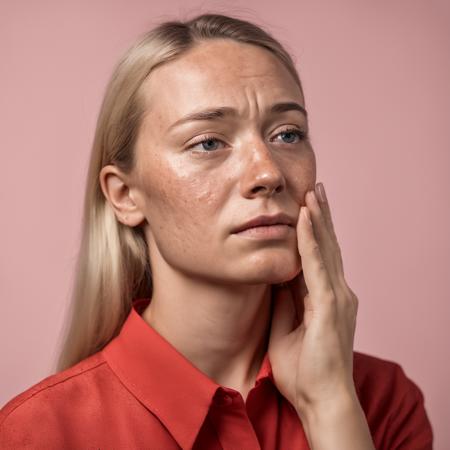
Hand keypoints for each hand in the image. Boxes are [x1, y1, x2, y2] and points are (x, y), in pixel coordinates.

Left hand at [268, 182, 358, 414]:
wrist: (321, 401)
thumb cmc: (305, 370)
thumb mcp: (286, 327)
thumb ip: (283, 302)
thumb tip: (273, 278)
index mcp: (325, 298)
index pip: (319, 256)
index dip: (313, 231)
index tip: (304, 208)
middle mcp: (337, 292)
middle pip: (327, 246)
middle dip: (320, 216)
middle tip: (314, 189)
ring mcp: (336, 297)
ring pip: (326, 249)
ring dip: (317, 219)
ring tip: (312, 192)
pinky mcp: (330, 306)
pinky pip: (317, 266)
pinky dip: (311, 241)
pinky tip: (305, 220)